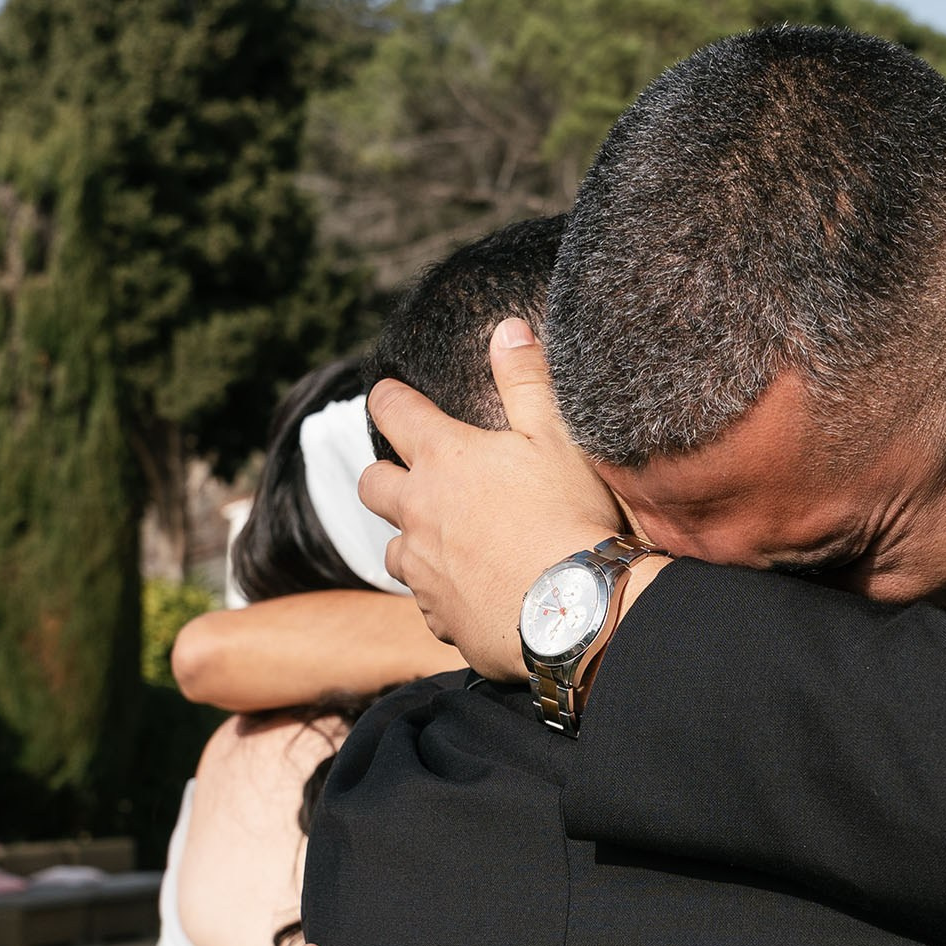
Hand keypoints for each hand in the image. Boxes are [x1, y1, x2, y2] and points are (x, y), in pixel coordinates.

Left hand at [364, 319, 621, 677]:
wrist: (574, 611)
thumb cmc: (569, 515)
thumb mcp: (557, 436)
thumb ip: (526, 380)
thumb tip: (506, 328)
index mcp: (443, 458)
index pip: (393, 410)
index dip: (389, 396)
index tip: (389, 392)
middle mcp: (418, 512)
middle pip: (371, 485)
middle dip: (384, 474)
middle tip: (410, 474)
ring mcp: (423, 569)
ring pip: (394, 550)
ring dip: (412, 540)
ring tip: (445, 542)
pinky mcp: (439, 618)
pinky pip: (427, 603)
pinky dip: (443, 593)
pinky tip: (473, 594)